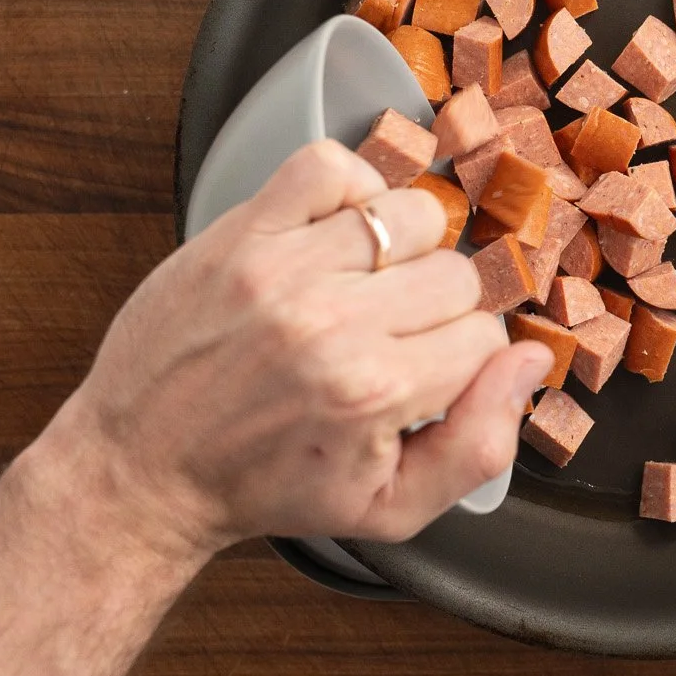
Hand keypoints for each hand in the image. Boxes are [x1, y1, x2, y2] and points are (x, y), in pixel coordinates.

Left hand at [43, 139, 554, 558]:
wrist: (143, 468)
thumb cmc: (264, 487)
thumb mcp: (390, 508)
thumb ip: (479, 446)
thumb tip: (533, 361)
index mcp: (374, 392)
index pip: (484, 335)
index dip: (468, 355)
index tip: (431, 369)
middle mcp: (331, 323)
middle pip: (456, 273)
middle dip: (439, 308)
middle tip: (395, 336)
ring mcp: (283, 269)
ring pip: (410, 213)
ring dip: (404, 247)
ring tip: (371, 283)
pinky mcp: (241, 233)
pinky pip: (330, 167)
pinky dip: (351, 188)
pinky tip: (340, 232)